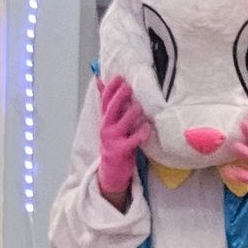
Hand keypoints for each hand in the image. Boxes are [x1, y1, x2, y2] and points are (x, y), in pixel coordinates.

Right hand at [97, 75, 152, 206]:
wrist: (111, 170)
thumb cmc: (115, 142)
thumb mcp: (110, 122)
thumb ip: (108, 102)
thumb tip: (100, 80)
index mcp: (105, 119)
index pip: (105, 100)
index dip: (111, 88)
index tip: (119, 77)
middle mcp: (106, 127)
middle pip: (111, 109)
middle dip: (119, 97)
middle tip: (128, 87)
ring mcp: (112, 139)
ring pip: (122, 123)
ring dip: (131, 113)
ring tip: (139, 106)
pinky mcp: (121, 151)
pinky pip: (132, 140)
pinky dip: (140, 133)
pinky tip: (147, 127)